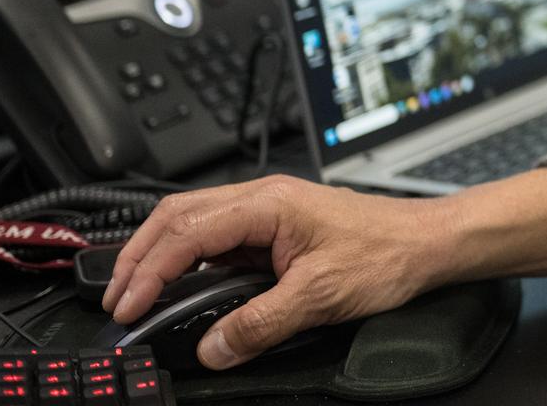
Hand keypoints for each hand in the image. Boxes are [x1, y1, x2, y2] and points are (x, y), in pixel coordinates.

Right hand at [105, 169, 546, 370]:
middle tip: (118, 299)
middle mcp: (264, 198)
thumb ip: (259, 324)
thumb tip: (212, 348)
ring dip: (161, 255)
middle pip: (178, 216)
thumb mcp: (320, 296)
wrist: (429, 242)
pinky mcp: (278, 227)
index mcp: (269, 203)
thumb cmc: (388, 252)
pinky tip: (183, 286)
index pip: (188, 232)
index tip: (129, 305)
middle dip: (139, 256)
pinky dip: (190, 259)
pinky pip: (219, 237)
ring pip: (195, 222)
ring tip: (138, 293)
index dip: (150, 270)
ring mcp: (270, 210)